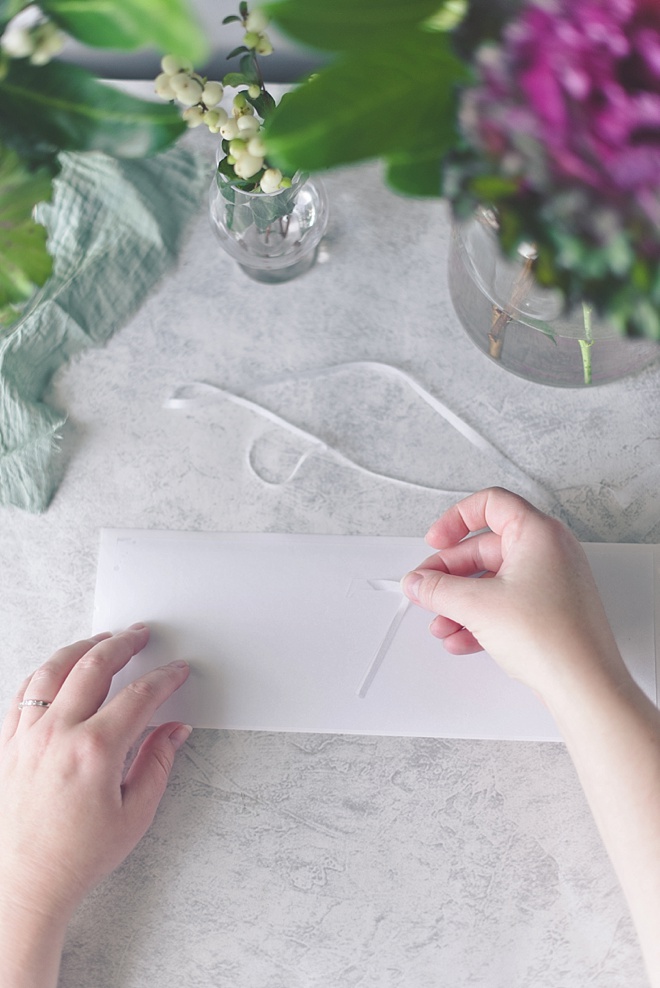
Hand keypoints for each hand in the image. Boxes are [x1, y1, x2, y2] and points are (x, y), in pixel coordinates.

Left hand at [0, 625, 189, 927]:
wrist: (22, 884)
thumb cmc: (76, 857)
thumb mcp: (134, 814)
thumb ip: (157, 763)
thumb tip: (174, 730)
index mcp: (95, 751)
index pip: (139, 695)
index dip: (164, 678)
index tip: (176, 671)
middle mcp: (57, 734)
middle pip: (94, 666)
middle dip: (123, 644)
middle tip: (140, 635)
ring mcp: (27, 736)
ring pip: (53, 670)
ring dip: (81, 648)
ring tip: (100, 641)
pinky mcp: (7, 744)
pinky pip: (25, 692)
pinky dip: (45, 672)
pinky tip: (58, 670)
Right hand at [401, 487, 628, 702]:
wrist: (584, 685)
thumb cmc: (552, 637)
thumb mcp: (477, 606)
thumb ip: (438, 589)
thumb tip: (418, 582)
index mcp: (538, 533)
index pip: (491, 504)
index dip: (456, 519)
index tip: (436, 541)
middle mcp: (549, 552)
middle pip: (485, 548)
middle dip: (450, 573)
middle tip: (426, 590)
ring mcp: (552, 582)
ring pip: (494, 581)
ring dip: (461, 602)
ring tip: (441, 625)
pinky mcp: (551, 610)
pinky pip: (507, 603)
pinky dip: (481, 617)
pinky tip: (461, 639)